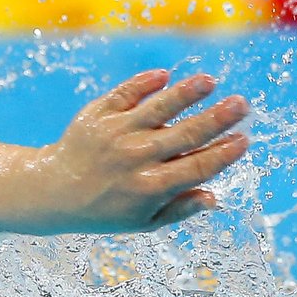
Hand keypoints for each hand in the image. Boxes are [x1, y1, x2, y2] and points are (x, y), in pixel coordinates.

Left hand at [36, 70, 249, 232]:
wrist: (52, 191)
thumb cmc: (104, 209)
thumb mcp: (142, 220)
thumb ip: (179, 209)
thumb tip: (214, 199)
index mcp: (150, 187)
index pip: (197, 167)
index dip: (223, 154)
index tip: (244, 139)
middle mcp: (135, 158)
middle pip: (186, 134)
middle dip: (218, 118)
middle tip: (241, 104)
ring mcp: (116, 133)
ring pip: (158, 108)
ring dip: (186, 93)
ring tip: (209, 82)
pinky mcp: (97, 114)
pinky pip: (125, 94)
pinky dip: (144, 83)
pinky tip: (164, 76)